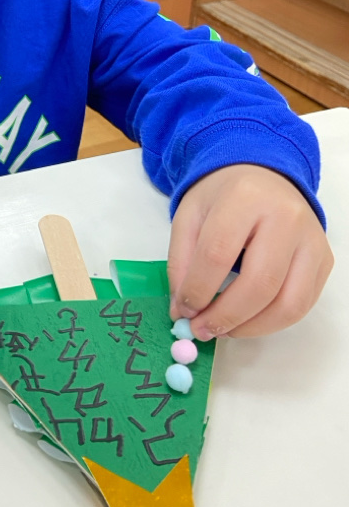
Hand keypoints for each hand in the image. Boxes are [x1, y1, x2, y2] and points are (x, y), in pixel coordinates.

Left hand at [168, 164, 332, 338]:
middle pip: (259, 283)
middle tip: (202, 330)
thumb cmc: (224, 197)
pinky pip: (302, 304)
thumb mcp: (189, 216)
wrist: (262, 176)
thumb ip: (181, 262)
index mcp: (244, 198)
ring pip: (288, 303)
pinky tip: (247, 319)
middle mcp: (286, 217)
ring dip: (251, 327)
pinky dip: (272, 322)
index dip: (198, 290)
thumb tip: (182, 310)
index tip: (183, 310)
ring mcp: (311, 239)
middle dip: (226, 316)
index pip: (218, 254)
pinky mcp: (324, 259)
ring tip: (224, 329)